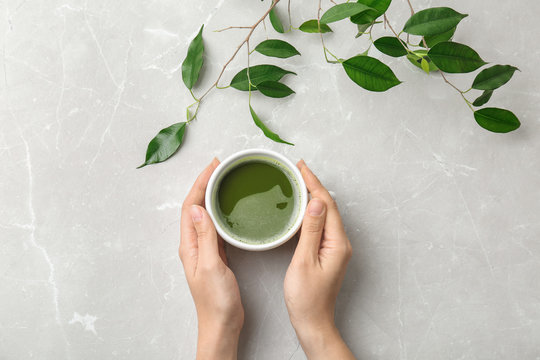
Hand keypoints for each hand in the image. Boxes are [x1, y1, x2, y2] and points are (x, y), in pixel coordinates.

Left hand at [179, 158, 243, 359]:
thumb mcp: (211, 265)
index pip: (191, 206)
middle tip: (220, 168)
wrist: (222, 323)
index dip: (199, 184)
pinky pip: (216, 227)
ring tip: (224, 181)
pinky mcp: (216, 256)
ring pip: (206, 215)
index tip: (212, 168)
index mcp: (190, 245)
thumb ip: (206, 237)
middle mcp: (194, 245)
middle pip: (196, 207)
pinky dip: (221, 213)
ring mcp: (205, 250)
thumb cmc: (216, 301)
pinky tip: (229, 209)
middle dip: (205, 185)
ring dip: (212, 196)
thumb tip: (199, 208)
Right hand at [284, 160, 353, 359]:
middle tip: (297, 170)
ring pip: (325, 214)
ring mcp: (335, 248)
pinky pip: (321, 225)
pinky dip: (311, 211)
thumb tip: (315, 202)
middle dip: (313, 186)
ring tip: (298, 182)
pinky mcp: (328, 252)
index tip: (301, 168)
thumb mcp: (304, 261)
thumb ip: (311, 230)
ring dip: (312, 196)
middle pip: (328, 206)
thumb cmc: (306, 298)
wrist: (313, 321)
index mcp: (337, 243)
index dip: (314, 184)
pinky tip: (301, 208)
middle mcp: (340, 243)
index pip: (327, 204)